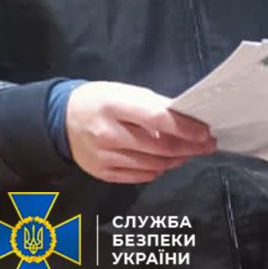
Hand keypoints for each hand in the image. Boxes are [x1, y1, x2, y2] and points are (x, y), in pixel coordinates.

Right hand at [66, 81, 215, 183]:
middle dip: (189, 147)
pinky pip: (137, 176)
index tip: (205, 133)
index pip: (159, 120)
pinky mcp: (100, 172)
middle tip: (207, 145)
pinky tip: (166, 162)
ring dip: (176, 160)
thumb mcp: (127, 92)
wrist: (60, 119)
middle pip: (159, 147)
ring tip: (189, 153)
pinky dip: (157, 170)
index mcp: (115, 106)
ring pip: (151, 164)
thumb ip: (156, 106)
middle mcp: (107, 133)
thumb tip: (188, 119)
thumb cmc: (101, 101)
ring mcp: (102, 156)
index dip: (186, 128)